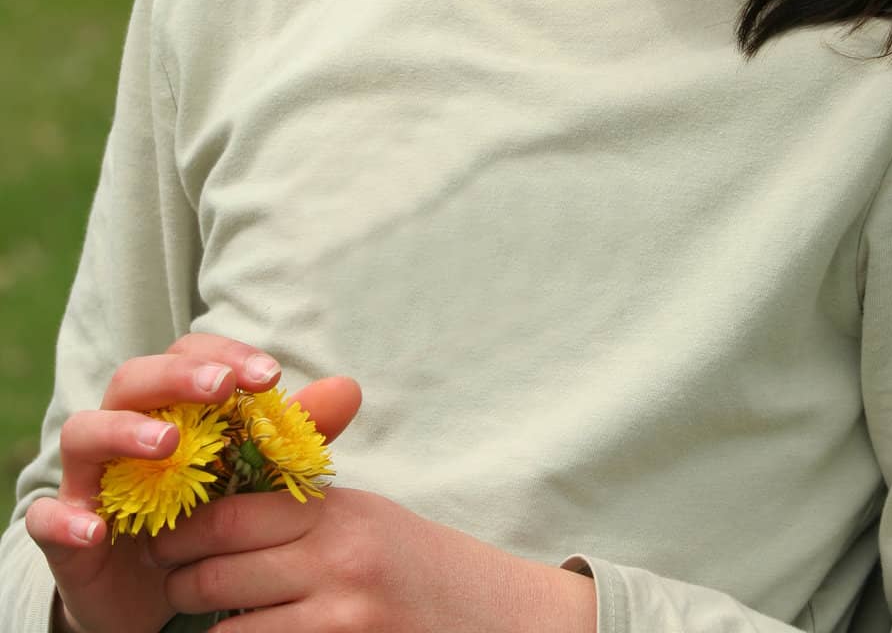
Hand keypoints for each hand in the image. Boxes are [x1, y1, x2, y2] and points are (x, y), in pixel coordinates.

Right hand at [25, 333, 358, 632]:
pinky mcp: (64, 531)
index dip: (227, 356)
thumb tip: (350, 387)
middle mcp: (124, 426)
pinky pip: (47, 516)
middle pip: (135, 377)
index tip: (271, 376)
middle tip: (222, 389)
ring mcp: (89, 475)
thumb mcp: (259, 475)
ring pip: (85, 431)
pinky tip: (97, 529)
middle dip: (178, 377)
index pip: (188, 354)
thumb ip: (298, 434)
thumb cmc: (211, 513)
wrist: (162, 593)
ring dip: (124, 432)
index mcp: (170, 403)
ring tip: (167, 447)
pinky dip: (65, 519)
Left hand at [146, 466, 597, 632]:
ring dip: (200, 630)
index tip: (163, 536)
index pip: (232, 513)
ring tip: (187, 620)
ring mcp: (341, 618)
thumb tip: (217, 507)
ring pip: (228, 630)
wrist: (491, 617)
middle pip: (218, 572)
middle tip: (165, 583)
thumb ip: (300, 511)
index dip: (184, 528)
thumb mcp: (362, 518)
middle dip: (179, 583)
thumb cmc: (415, 566)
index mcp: (337, 513)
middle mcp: (337, 561)